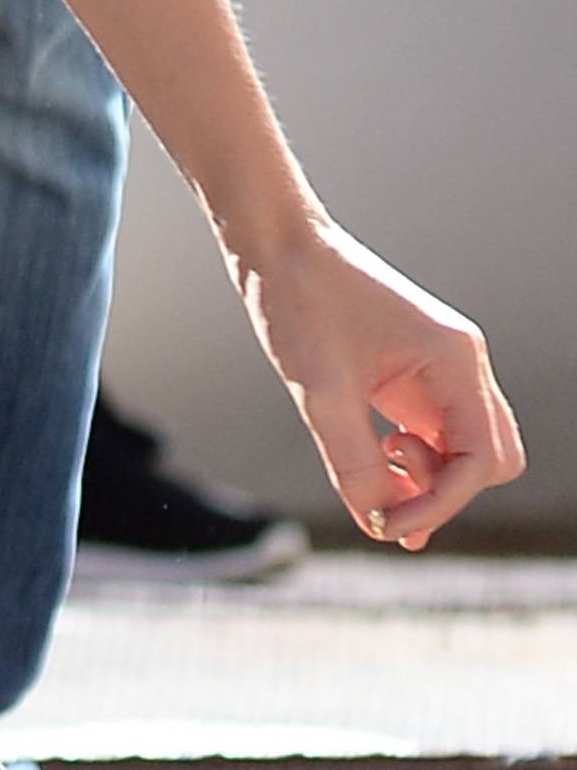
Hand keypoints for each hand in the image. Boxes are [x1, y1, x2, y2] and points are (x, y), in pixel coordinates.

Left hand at [236, 213, 524, 550]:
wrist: (277, 246)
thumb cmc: (299, 302)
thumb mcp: (320, 393)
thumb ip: (353, 464)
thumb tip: (377, 524)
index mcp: (453, 359)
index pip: (482, 459)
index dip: (440, 503)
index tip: (387, 523)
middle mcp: (461, 364)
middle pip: (491, 459)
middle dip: (444, 490)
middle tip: (383, 486)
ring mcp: (443, 369)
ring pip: (467, 450)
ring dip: (429, 476)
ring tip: (374, 464)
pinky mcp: (418, 375)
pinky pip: (437, 433)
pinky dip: (413, 459)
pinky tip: (373, 456)